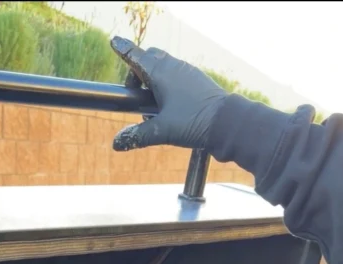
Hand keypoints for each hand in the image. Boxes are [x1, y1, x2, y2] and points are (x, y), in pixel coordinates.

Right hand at [111, 36, 226, 150]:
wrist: (227, 122)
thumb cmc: (193, 122)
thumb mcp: (161, 131)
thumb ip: (138, 136)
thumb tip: (116, 143)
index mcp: (161, 73)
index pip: (137, 57)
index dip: (124, 51)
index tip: (115, 42)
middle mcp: (174, 67)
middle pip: (150, 58)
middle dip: (138, 71)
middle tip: (135, 93)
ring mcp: (187, 72)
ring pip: (164, 66)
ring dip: (153, 80)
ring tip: (152, 106)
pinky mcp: (197, 81)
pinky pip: (176, 75)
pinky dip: (167, 84)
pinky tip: (169, 107)